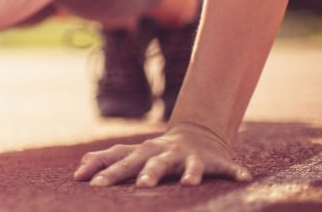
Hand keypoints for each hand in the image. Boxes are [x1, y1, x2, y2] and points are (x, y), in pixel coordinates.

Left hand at [73, 123, 252, 187]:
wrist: (196, 135)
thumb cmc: (156, 152)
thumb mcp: (131, 154)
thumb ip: (106, 160)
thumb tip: (78, 170)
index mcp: (142, 152)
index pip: (119, 159)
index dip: (104, 169)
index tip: (86, 182)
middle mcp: (163, 152)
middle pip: (150, 162)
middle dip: (145, 173)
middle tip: (140, 186)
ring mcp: (188, 156)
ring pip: (187, 165)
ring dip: (189, 173)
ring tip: (188, 184)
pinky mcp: (213, 160)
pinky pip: (225, 167)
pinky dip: (235, 171)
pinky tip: (243, 178)